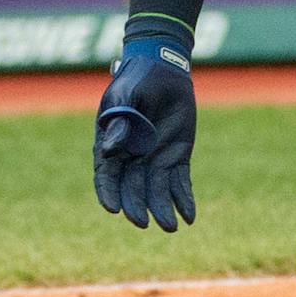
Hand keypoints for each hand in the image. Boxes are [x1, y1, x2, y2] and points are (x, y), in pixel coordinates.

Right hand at [94, 31, 196, 231]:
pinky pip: (180, 183)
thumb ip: (120, 121)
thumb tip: (111, 149)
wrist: (164, 69)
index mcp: (112, 143)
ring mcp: (155, 159)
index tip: (112, 208)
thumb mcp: (126, 95)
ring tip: (170, 227)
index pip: (106, 175)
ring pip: (157, 191)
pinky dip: (183, 200)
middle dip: (136, 206)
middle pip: (132, 188)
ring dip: (161, 210)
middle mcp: (132, 157)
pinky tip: (189, 215)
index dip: (108, 192)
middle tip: (142, 222)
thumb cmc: (136, 79)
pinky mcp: (177, 157)